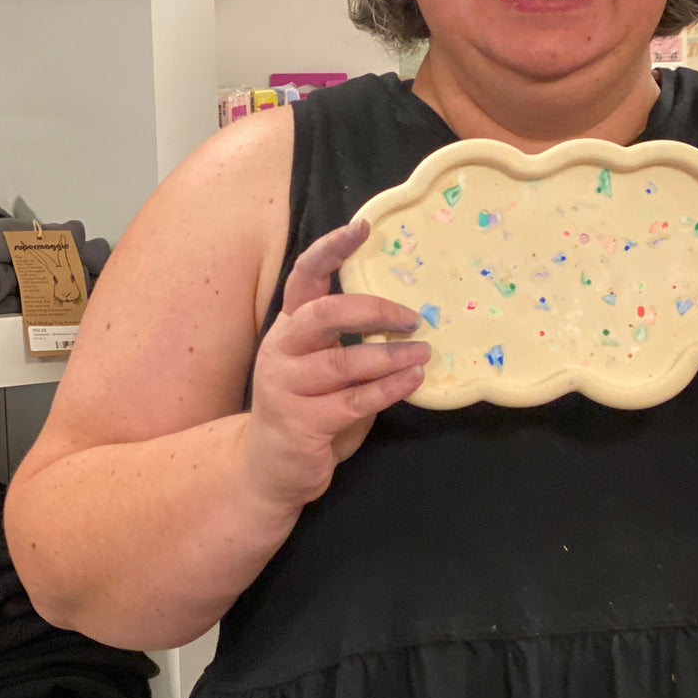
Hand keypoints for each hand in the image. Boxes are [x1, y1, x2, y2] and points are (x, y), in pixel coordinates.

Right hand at [244, 220, 430, 511]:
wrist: (272, 470)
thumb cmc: (310, 409)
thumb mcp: (325, 366)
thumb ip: (351, 341)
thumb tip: (409, 317)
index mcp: (290, 327)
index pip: (304, 276)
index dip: (331, 249)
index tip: (362, 227)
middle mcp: (282, 350)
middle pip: (324, 313)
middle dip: (373, 310)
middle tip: (413, 317)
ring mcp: (286, 387)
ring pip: (344, 362)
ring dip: (391, 356)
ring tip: (425, 352)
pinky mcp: (300, 422)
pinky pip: (354, 401)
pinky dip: (389, 389)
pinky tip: (413, 379)